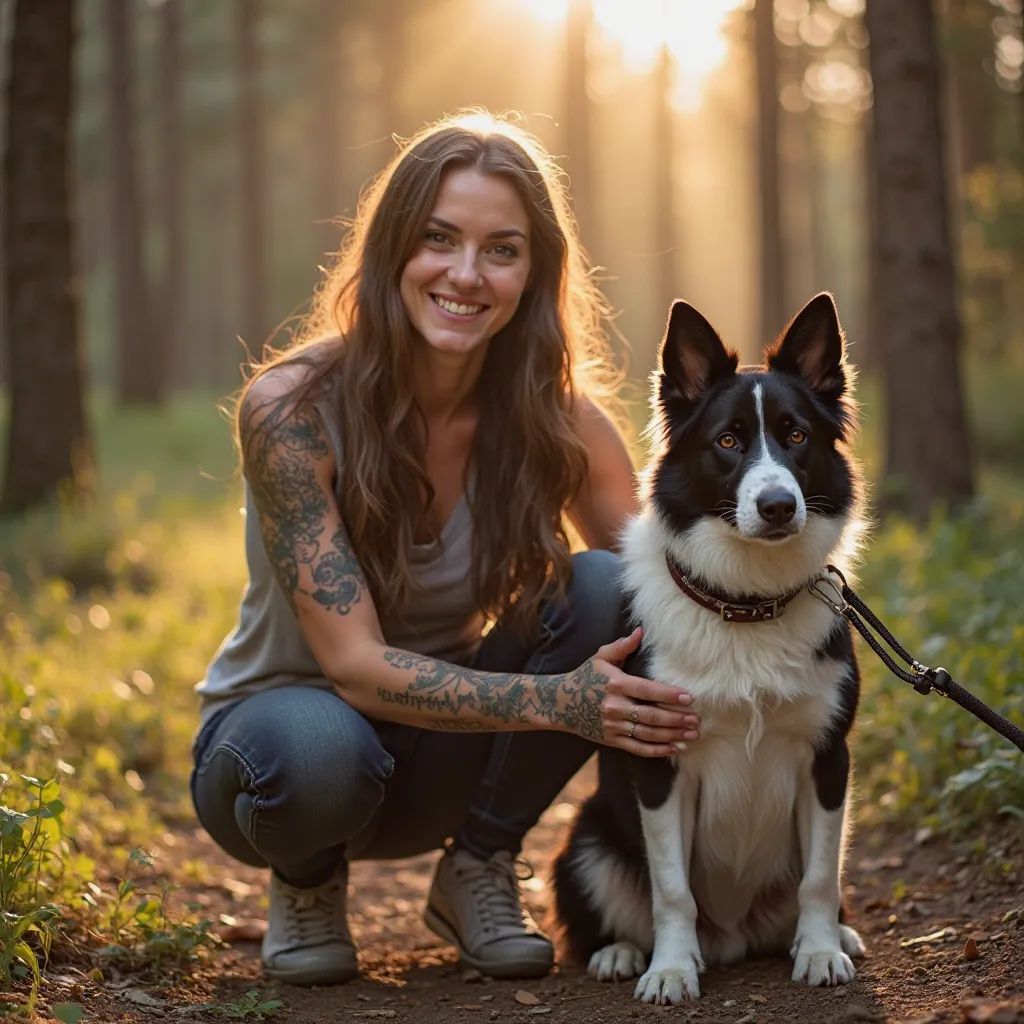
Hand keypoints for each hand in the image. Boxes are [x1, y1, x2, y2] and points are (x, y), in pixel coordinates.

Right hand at [585, 626, 699, 757]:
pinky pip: (638, 748)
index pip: (646, 690)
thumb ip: (622, 646)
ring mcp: (613, 726)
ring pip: (648, 735)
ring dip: (673, 736)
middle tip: (697, 720)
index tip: (689, 698)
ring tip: (692, 734)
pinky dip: (658, 750)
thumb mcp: (600, 658)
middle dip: (676, 719)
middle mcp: (615, 707)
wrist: (560, 703)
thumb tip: (641, 632)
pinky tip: (675, 747)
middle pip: (651, 716)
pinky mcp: (612, 740)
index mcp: (615, 685)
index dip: (669, 695)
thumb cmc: (585, 677)